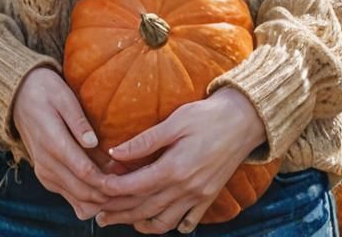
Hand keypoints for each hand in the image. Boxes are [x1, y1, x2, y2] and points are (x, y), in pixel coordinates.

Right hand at [11, 66, 127, 221]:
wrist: (19, 96)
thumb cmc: (45, 90)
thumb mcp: (63, 96)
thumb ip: (78, 121)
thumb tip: (93, 142)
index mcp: (53, 142)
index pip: (84, 172)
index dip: (108, 180)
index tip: (128, 177)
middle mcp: (47, 163)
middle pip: (83, 191)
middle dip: (109, 193)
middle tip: (133, 185)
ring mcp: (45, 172)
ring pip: (77, 199)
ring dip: (100, 198)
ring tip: (124, 186)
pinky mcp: (46, 176)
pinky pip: (70, 196)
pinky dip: (89, 197)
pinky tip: (107, 186)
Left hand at [93, 87, 267, 233]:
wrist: (245, 121)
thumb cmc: (207, 116)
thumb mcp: (175, 122)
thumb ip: (144, 141)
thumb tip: (115, 153)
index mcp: (174, 168)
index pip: (135, 186)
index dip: (112, 190)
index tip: (96, 189)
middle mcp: (185, 188)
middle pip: (144, 208)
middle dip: (119, 213)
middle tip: (99, 215)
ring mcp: (198, 196)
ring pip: (163, 221)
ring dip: (140, 224)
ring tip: (123, 221)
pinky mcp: (209, 197)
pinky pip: (187, 222)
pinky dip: (170, 226)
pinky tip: (158, 222)